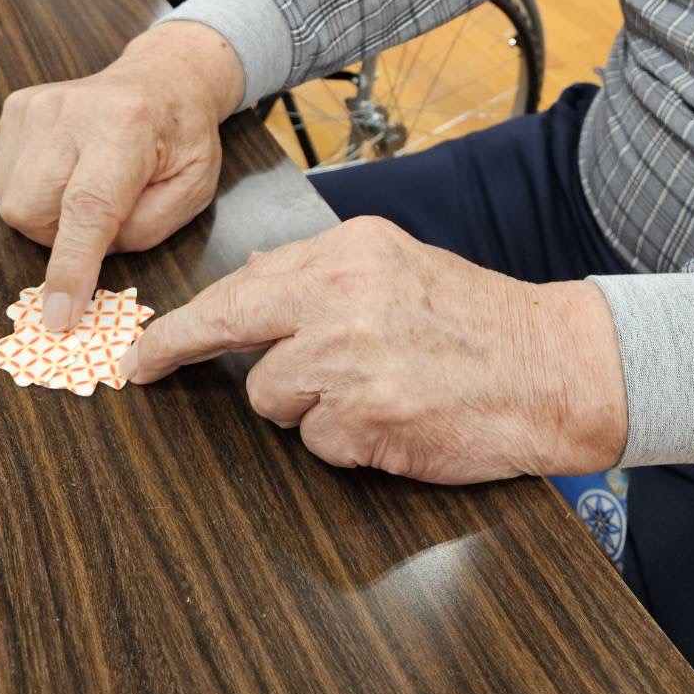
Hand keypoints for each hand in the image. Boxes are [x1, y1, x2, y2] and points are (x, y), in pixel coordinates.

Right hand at [0, 22, 244, 330]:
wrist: (163, 78)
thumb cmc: (182, 139)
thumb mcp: (192, 190)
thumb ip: (143, 231)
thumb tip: (86, 264)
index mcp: (128, 127)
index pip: (88, 207)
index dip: (71, 266)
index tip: (59, 316)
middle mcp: (74, 110)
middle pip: (36, 212)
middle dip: (64, 236)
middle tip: (104, 214)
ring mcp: (38, 105)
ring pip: (12, 202)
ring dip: (47, 215)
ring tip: (86, 186)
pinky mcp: (15, 107)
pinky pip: (2, 181)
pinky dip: (32, 191)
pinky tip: (65, 170)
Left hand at [121, 217, 628, 482]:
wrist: (551, 366)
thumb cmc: (479, 322)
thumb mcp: (399, 265)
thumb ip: (326, 272)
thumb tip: (256, 281)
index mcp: (348, 252)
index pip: (245, 279)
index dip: (190, 314)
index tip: (152, 338)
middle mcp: (339, 295)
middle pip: (230, 321)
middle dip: (176, 346)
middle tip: (142, 367)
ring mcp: (348, 357)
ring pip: (272, 396)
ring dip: (306, 405)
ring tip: (372, 389)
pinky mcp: (364, 417)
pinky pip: (317, 442)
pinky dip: (345, 441)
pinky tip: (391, 419)